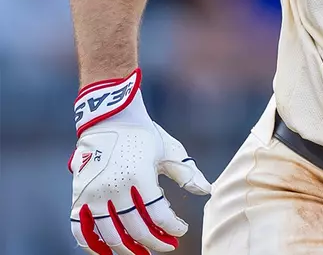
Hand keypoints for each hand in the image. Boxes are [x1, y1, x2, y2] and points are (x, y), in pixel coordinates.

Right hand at [69, 69, 211, 253]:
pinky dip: (91, 244)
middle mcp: (114, 187)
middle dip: (153, 241)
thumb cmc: (144, 135)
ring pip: (109, 233)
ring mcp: (93, 193)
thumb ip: (187, 172)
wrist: (109, 118)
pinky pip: (80, 228)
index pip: (157, 213)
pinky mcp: (78, 195)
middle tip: (166, 247)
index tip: (181, 231)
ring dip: (125, 248)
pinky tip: (106, 251)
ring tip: (140, 253)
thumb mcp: (170, 150)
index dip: (170, 227)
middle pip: (134, 227)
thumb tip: (207, 191)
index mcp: (140, 175)